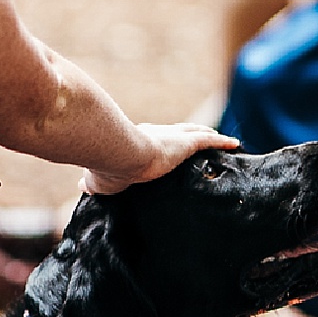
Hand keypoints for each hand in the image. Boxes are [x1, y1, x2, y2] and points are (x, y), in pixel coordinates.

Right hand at [83, 122, 239, 194]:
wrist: (119, 155)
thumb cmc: (107, 167)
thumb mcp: (98, 179)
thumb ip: (93, 182)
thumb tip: (81, 185)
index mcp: (138, 141)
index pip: (154, 139)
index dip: (162, 141)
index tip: (166, 145)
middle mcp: (157, 134)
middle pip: (178, 131)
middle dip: (189, 134)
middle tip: (200, 138)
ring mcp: (173, 138)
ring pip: (196, 133)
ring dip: (209, 136)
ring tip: (222, 140)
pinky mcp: (186, 143)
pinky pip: (209, 141)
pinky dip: (222, 142)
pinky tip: (235, 143)